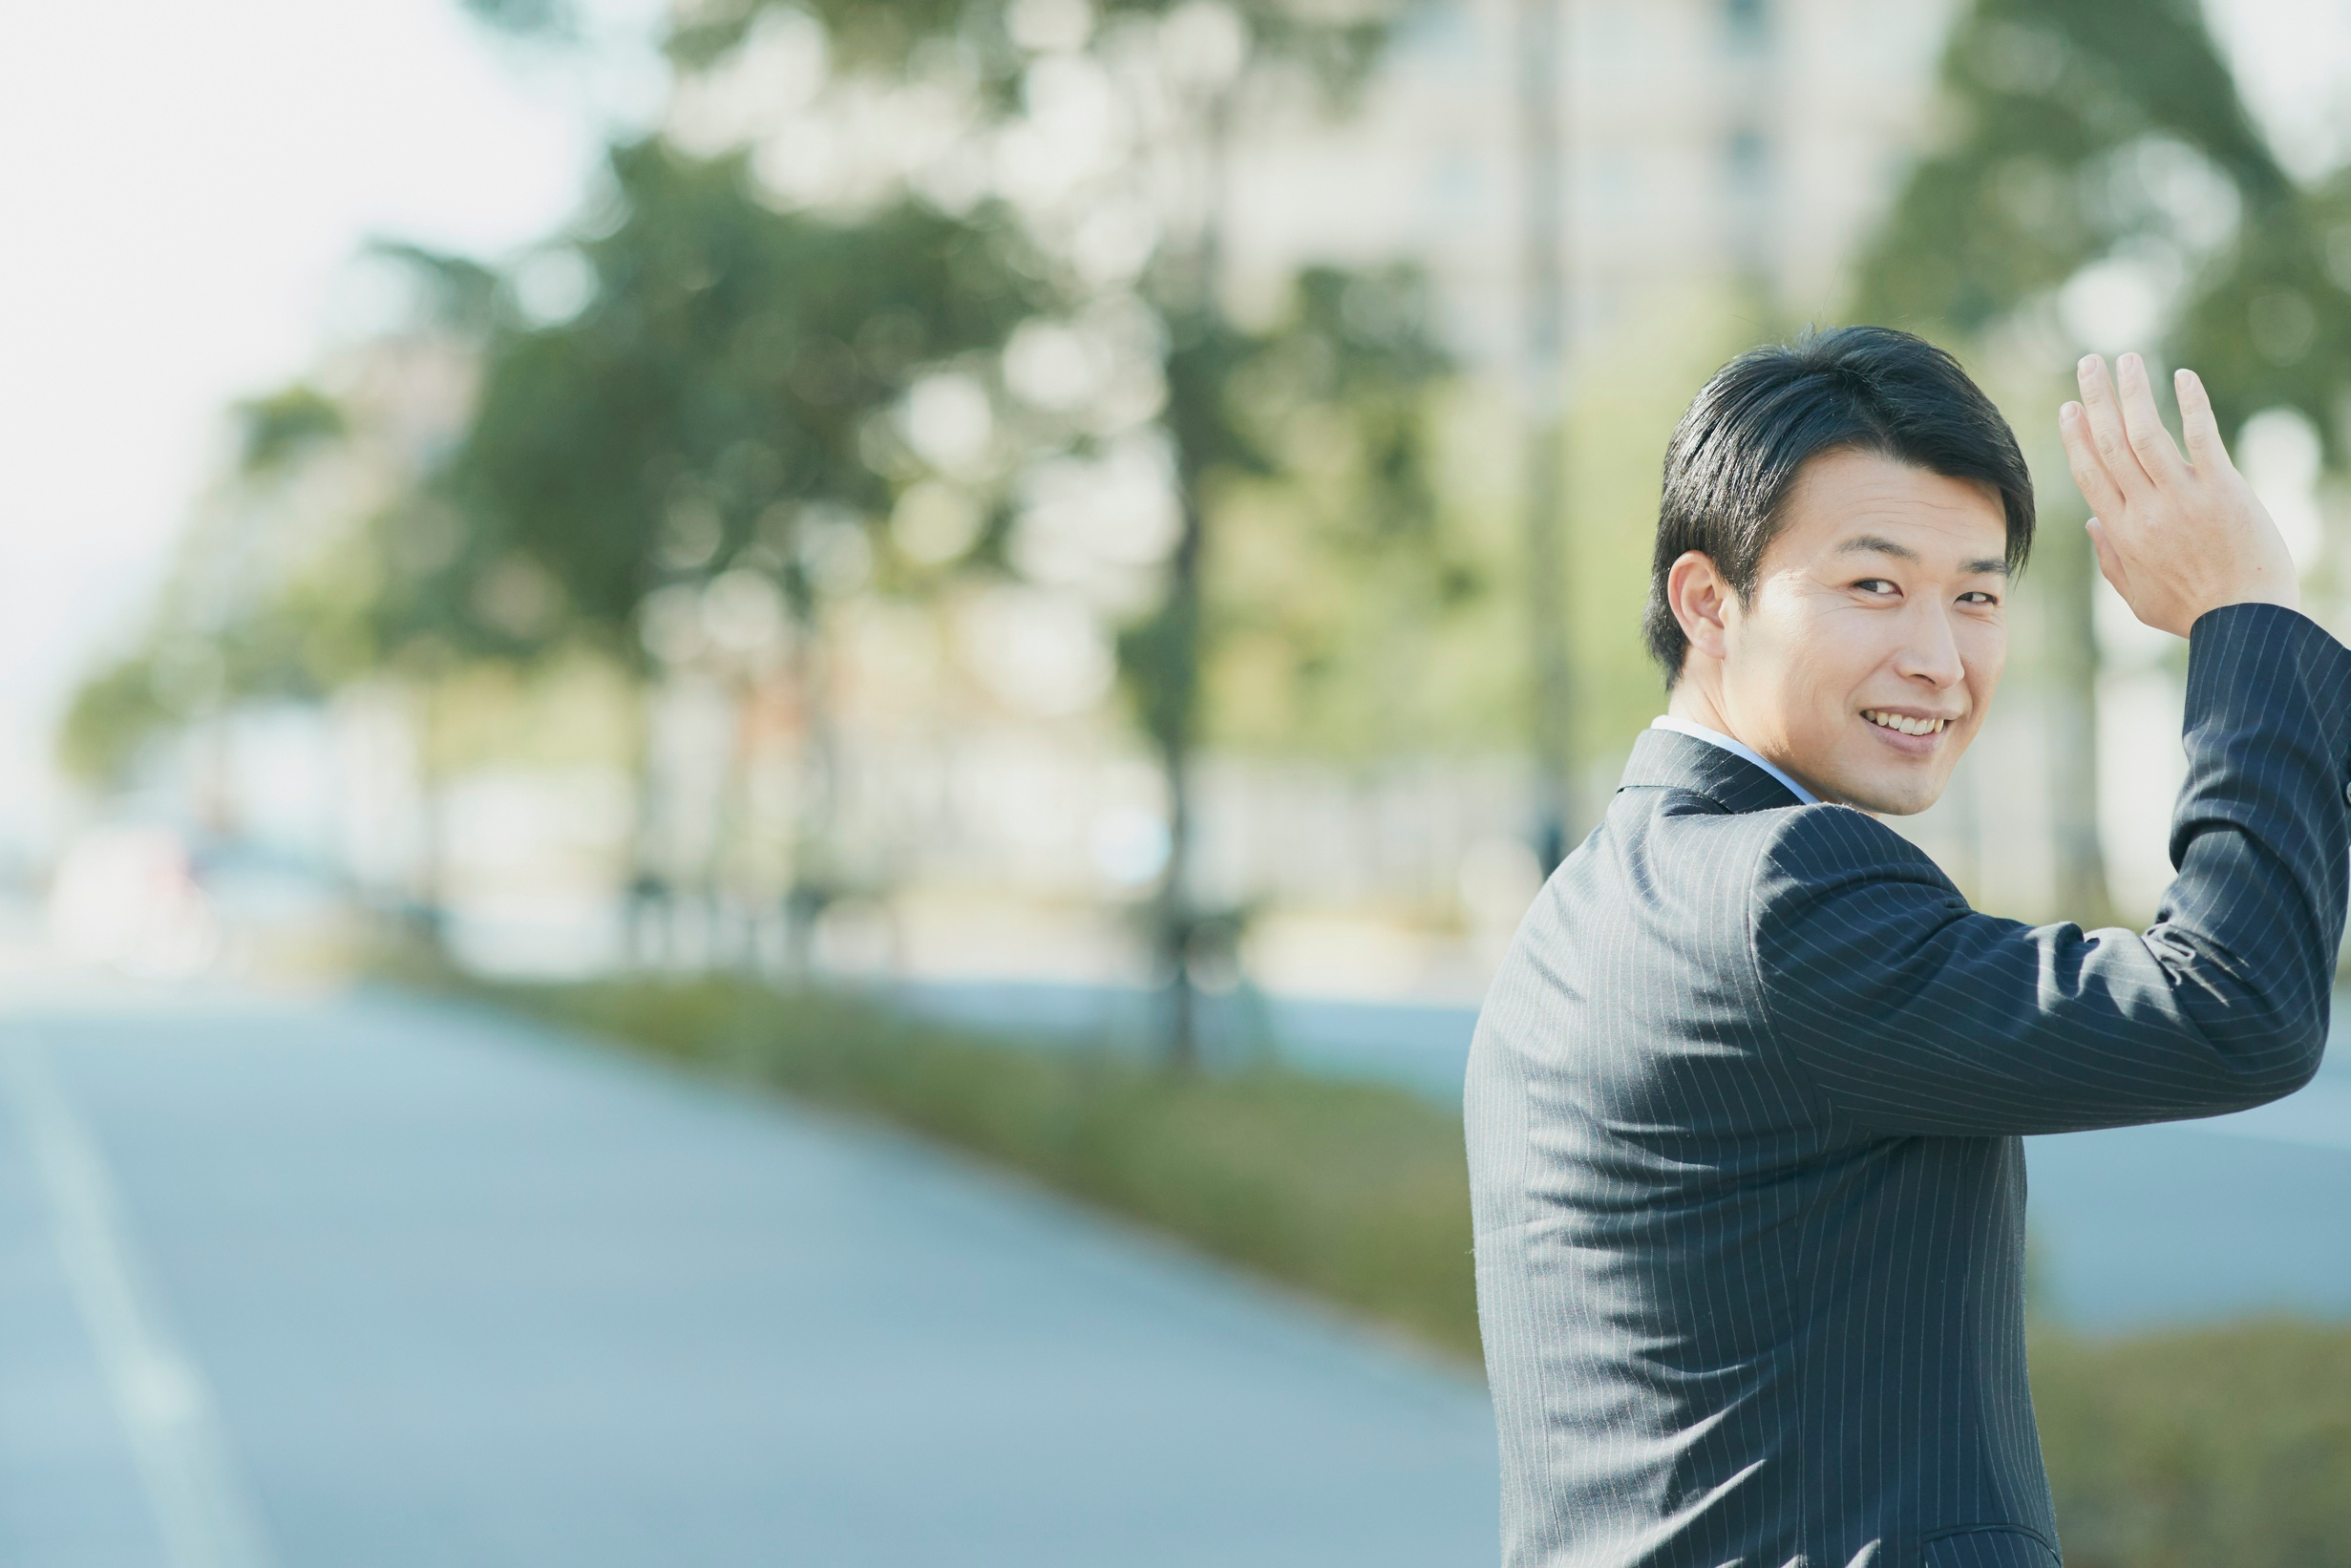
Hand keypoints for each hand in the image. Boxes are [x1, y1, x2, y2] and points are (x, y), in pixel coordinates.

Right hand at [2057, 352, 2298, 638]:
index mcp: (2122, 534)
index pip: (2091, 473)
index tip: (2069, 408)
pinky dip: (2191, 404)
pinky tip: (2183, 377)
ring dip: (2133, 392)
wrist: (2246, 619)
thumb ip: (2111, 560)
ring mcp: (2183, 498)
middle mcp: (2145, 510)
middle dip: (2096, 400)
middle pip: (2111, 444)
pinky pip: (2202, 437)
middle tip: (2088, 364)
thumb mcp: (2138, 597)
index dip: (2077, 437)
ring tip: (2126, 359)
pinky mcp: (2222, 489)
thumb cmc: (2193, 613)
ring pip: (2147, 434)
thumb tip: (2094, 524)